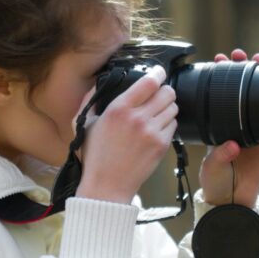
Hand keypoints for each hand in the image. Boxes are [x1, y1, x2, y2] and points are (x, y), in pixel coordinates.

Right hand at [76, 66, 177, 204]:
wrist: (106, 186)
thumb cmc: (95, 156)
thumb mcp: (84, 124)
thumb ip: (91, 100)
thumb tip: (98, 83)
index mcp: (118, 109)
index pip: (148, 82)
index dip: (158, 74)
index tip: (159, 72)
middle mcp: (137, 118)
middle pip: (167, 92)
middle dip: (165, 91)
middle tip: (159, 96)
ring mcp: (151, 132)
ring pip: (173, 108)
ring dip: (168, 108)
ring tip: (157, 114)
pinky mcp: (161, 145)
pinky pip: (174, 125)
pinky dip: (168, 124)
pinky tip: (156, 129)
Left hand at [199, 49, 258, 207]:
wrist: (233, 198)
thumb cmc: (216, 181)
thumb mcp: (212, 167)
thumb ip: (220, 156)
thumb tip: (232, 146)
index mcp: (216, 125)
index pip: (216, 96)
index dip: (218, 78)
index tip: (218, 60)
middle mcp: (233, 123)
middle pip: (236, 91)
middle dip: (238, 70)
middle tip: (237, 54)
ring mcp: (251, 129)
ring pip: (254, 98)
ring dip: (256, 78)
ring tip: (257, 58)